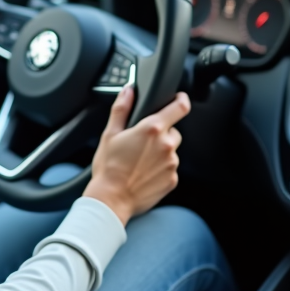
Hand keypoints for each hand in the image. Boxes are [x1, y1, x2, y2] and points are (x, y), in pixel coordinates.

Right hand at [82, 86, 190, 225]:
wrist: (111, 199)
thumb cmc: (108, 168)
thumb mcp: (110, 134)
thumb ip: (121, 108)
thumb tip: (128, 91)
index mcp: (152, 129)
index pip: (180, 107)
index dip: (181, 99)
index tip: (179, 98)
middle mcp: (167, 145)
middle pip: (173, 131)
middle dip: (161, 133)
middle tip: (142, 143)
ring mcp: (172, 164)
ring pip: (171, 151)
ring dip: (160, 152)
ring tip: (140, 161)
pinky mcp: (172, 180)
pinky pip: (170, 169)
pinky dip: (160, 169)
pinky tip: (144, 173)